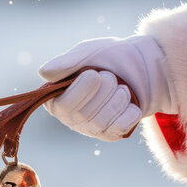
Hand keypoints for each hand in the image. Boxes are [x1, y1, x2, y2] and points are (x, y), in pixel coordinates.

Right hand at [39, 36, 174, 140]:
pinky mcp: (111, 134)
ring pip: (102, 122)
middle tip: (110, 76)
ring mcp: (91, 127)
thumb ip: (67, 62)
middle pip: (84, 115)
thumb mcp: (89, 52)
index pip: (63, 105)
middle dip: (104, 90)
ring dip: (118, 99)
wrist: (142, 66)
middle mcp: (70, 116)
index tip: (93, 73)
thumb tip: (43, 73)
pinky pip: (120, 127)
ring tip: (121, 87)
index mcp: (57, 96)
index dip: (80, 91)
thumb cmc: (109, 56)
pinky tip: (129, 102)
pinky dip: (129, 111)